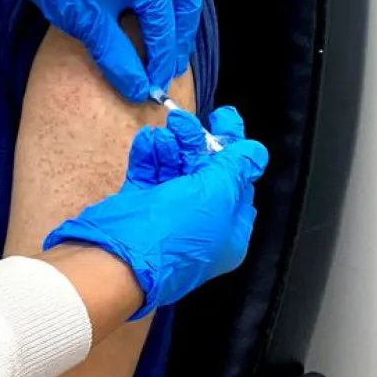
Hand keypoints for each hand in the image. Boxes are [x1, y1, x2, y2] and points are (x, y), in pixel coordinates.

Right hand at [43, 107, 266, 318]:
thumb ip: (235, 169)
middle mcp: (199, 223)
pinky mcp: (139, 206)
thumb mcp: (216, 196)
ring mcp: (167, 214)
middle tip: (184, 119)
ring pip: (174, 170)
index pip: (237, 183)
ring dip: (171, 146)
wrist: (120, 257)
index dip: (233, 150)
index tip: (224, 119)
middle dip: (196, 143)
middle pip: (204, 172)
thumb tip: (256, 152)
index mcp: (227, 230)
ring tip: (164, 132)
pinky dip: (149, 155)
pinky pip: (148, 174)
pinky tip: (148, 141)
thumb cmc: (176, 230)